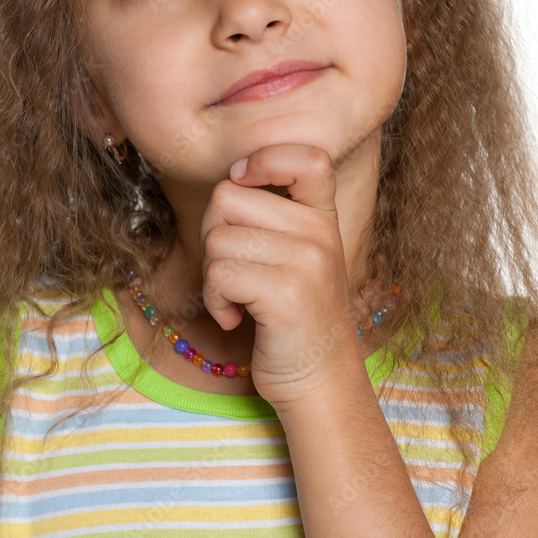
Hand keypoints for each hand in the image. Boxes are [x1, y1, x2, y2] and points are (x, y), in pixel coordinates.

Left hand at [199, 144, 362, 410]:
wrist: (320, 381)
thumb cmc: (294, 318)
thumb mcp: (299, 256)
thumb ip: (276, 215)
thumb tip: (230, 179)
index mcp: (324, 218)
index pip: (308, 157)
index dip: (264, 160)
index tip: (245, 185)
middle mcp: (321, 233)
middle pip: (228, 198)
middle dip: (214, 234)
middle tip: (236, 270)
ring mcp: (308, 261)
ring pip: (217, 238)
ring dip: (213, 276)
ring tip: (240, 299)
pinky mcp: (286, 293)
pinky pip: (219, 274)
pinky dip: (216, 301)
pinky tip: (237, 317)